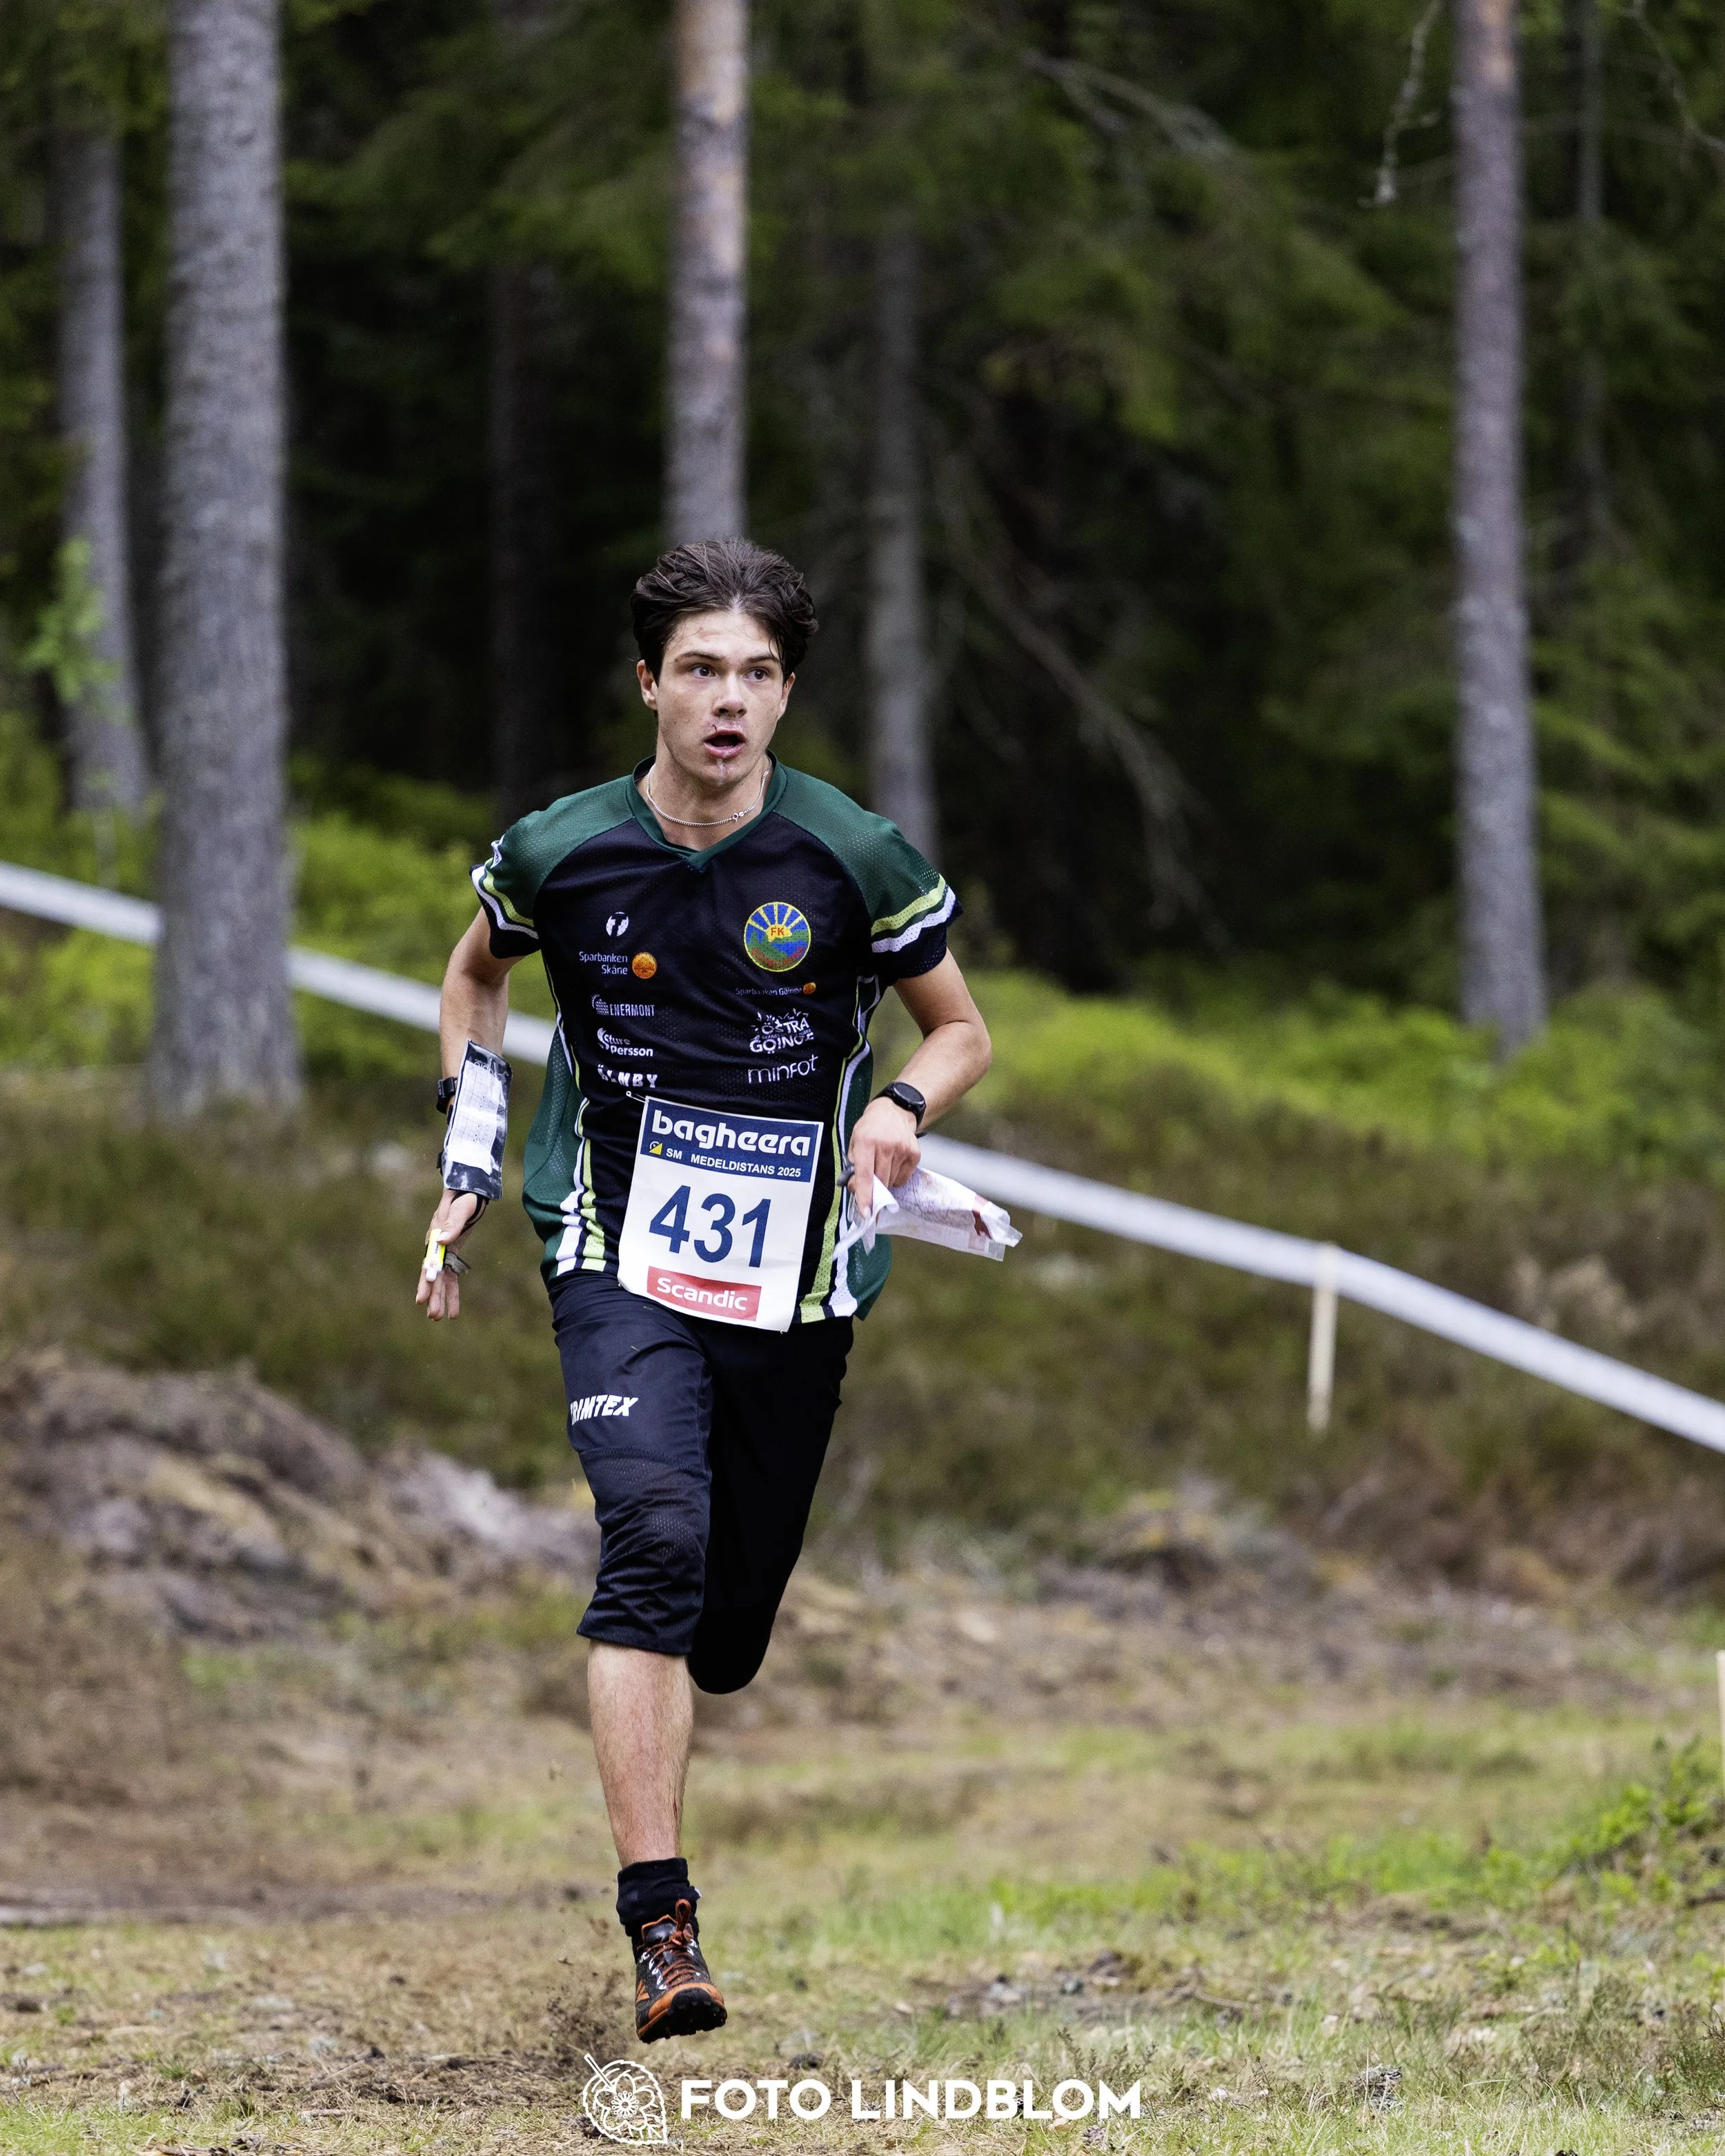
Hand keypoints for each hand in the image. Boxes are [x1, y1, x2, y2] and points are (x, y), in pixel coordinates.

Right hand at [415, 1190, 480, 1320]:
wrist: (468, 1194)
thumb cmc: (463, 1199)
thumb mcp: (460, 1209)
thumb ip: (453, 1224)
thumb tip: (443, 1240)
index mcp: (434, 1238)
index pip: (429, 1263)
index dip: (426, 1281)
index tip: (422, 1298)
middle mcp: (435, 1249)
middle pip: (432, 1276)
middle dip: (432, 1296)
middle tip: (431, 1315)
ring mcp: (443, 1254)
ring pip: (440, 1281)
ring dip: (439, 1299)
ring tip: (437, 1318)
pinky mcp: (452, 1256)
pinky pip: (451, 1279)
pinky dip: (452, 1294)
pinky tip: (453, 1311)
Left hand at [846, 1096, 919, 1210]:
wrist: (895, 1111)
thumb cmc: (870, 1127)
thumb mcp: (855, 1141)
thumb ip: (853, 1165)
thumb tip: (856, 1189)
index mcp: (867, 1142)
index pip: (865, 1175)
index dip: (865, 1196)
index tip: (866, 1213)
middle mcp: (886, 1146)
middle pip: (880, 1181)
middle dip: (874, 1190)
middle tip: (870, 1187)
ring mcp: (903, 1150)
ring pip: (892, 1182)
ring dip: (885, 1181)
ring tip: (882, 1165)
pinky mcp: (915, 1154)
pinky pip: (903, 1178)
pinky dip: (896, 1177)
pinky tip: (893, 1163)